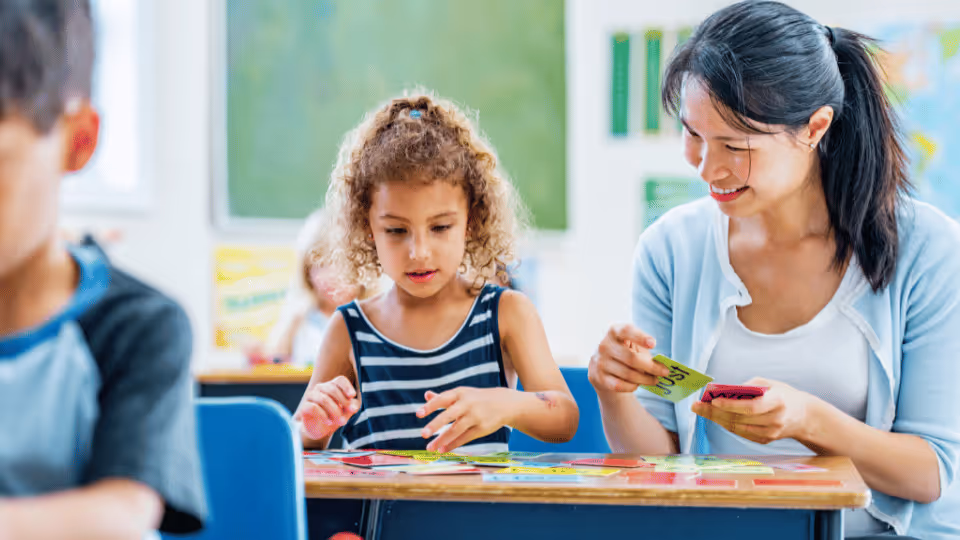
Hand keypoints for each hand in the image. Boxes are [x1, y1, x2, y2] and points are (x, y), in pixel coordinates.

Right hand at [296, 376, 360, 439]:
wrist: (320, 430)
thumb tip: (354, 406)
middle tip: (348, 415)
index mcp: (332, 385)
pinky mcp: (304, 407)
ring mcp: (311, 396)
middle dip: (343, 403)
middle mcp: (320, 388)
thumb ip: (352, 407)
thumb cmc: (335, 416)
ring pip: (324, 399)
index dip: (347, 387)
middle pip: (333, 389)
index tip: (352, 396)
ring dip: (334, 411)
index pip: (340, 380)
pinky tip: (328, 422)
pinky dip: (324, 416)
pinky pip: (314, 407)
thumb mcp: (347, 412)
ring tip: (340, 421)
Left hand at [416, 387, 515, 452]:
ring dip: (442, 440)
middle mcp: (467, 404)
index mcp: (460, 394)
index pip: (442, 399)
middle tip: (422, 433)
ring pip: (456, 430)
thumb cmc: (477, 398)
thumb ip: (443, 397)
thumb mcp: (462, 394)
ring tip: (430, 448)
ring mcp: (475, 417)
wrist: (504, 403)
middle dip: (435, 425)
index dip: (430, 406)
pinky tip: (443, 450)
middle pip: (449, 415)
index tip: (418, 414)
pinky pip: (464, 438)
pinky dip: (453, 444)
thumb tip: (426, 395)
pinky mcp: (481, 428)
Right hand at [588, 324, 669, 393]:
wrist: (602, 367)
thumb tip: (660, 367)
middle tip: (664, 372)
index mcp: (613, 331)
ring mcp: (599, 361)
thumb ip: (643, 352)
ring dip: (645, 379)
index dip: (640, 337)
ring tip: (654, 380)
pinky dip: (632, 386)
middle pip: (631, 358)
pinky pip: (620, 385)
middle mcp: (603, 345)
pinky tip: (638, 384)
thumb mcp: (632, 345)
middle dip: (651, 367)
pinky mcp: (598, 377)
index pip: (626, 330)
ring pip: (628, 374)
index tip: (653, 344)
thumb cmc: (624, 352)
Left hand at [691, 378, 815, 443]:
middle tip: (696, 406)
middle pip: (739, 419)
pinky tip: (715, 417)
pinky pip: (741, 432)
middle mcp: (775, 421)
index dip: (730, 405)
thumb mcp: (770, 384)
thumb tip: (723, 391)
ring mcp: (771, 434)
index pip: (751, 407)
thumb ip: (748, 387)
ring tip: (701, 410)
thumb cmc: (783, 395)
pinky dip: (726, 424)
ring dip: (717, 419)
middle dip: (715, 412)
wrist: (805, 416)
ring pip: (737, 428)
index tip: (713, 401)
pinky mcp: (765, 440)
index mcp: (778, 403)